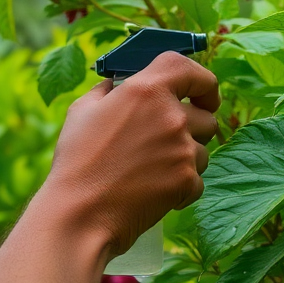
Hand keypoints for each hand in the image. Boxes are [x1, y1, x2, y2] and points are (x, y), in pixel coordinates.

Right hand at [41, 52, 219, 258]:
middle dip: (193, 128)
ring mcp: (183, 149)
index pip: (189, 69)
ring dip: (186, 159)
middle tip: (164, 142)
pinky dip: (181, 187)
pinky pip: (197, 180)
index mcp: (146, 89)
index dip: (201, 80)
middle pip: (206, 116)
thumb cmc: (77, 162)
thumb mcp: (83, 111)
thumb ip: (108, 90)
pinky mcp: (187, 180)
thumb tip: (117, 83)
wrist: (80, 214)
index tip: (200, 93)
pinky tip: (153, 190)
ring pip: (204, 151)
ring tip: (151, 170)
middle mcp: (171, 115)